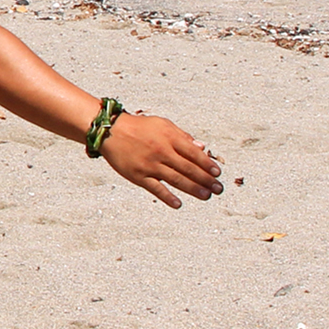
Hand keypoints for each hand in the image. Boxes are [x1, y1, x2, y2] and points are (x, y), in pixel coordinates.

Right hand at [101, 110, 222, 208]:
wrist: (110, 131)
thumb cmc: (139, 127)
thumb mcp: (163, 125)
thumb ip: (182, 136)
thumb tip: (202, 147)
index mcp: (169, 138)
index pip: (194, 153)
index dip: (207, 164)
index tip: (217, 173)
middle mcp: (161, 152)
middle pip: (188, 169)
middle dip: (206, 180)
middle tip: (218, 189)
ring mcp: (150, 165)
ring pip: (176, 180)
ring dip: (193, 189)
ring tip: (206, 196)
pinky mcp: (138, 176)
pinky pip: (156, 188)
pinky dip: (167, 197)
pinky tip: (178, 204)